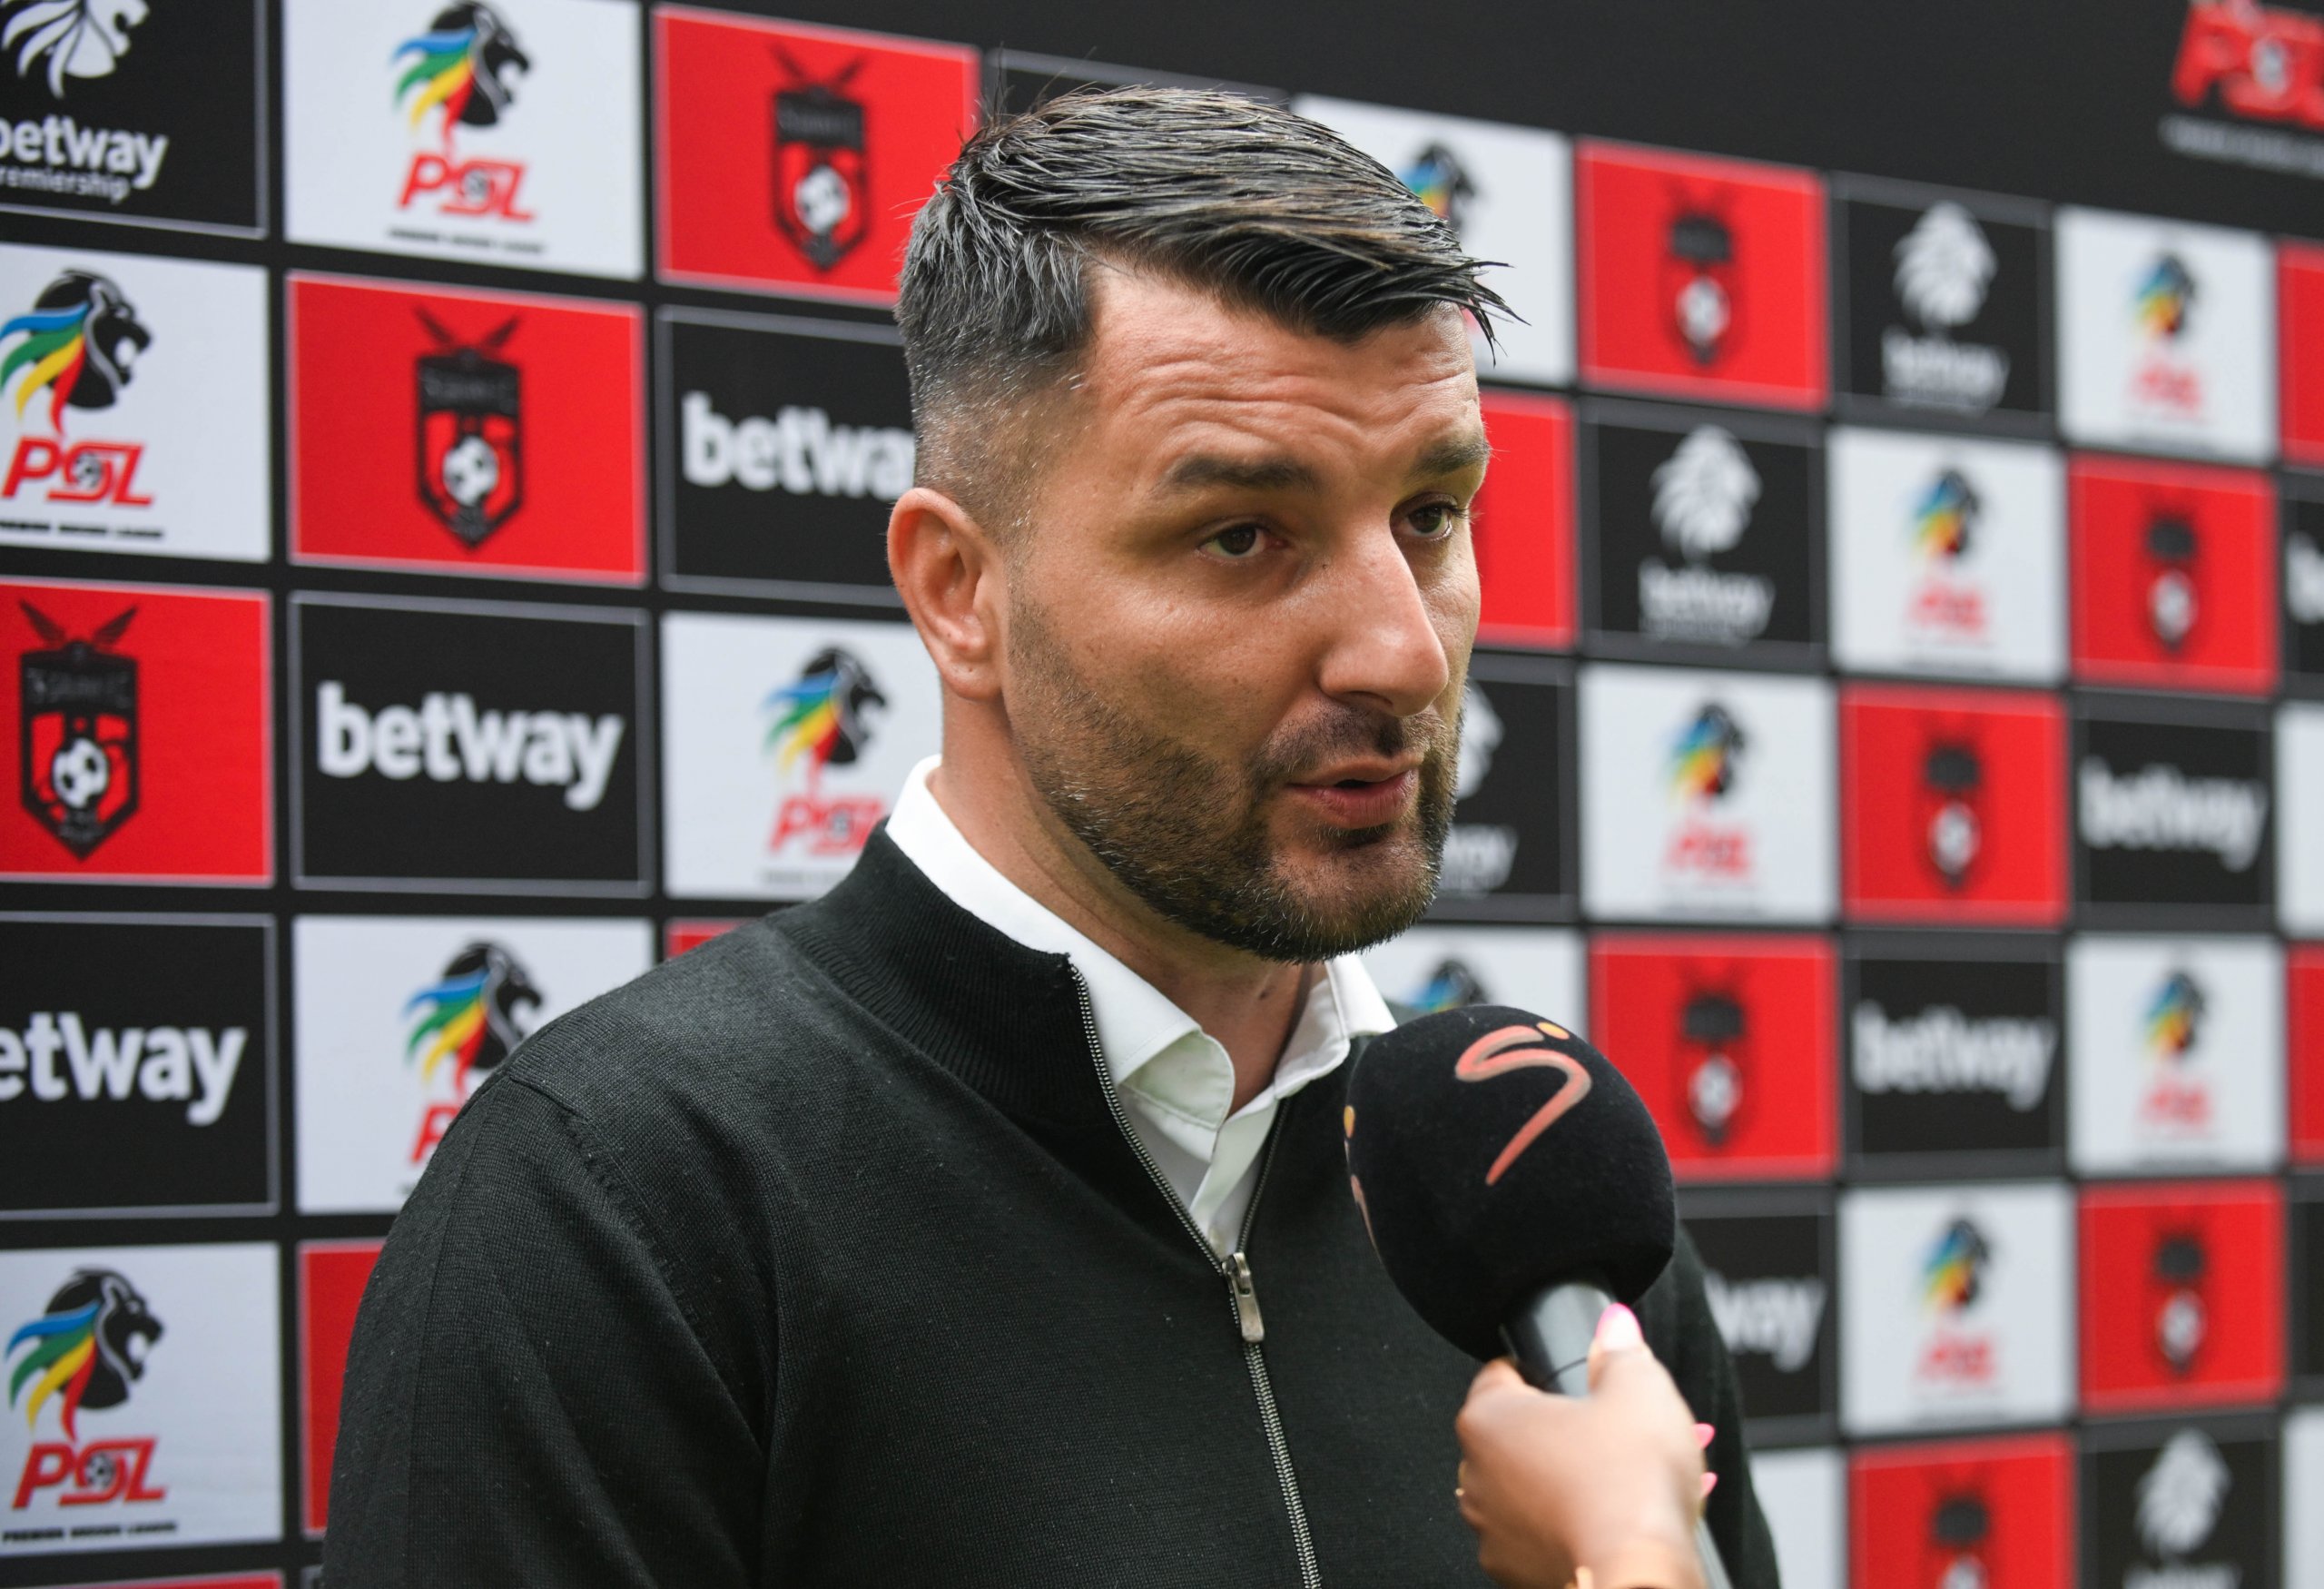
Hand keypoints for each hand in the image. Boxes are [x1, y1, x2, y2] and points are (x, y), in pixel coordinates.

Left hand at [1453, 1303, 1708, 1588]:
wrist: (1640, 1576)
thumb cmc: (1628, 1487)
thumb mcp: (1639, 1390)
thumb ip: (1620, 1350)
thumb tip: (1613, 1326)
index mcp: (1489, 1419)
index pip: (1502, 1373)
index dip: (1543, 1371)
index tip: (1573, 1380)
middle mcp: (1477, 1476)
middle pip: (1521, 1434)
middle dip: (1568, 1430)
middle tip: (1617, 1431)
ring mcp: (1494, 1531)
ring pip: (1535, 1487)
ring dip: (1576, 1478)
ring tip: (1632, 1476)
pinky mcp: (1519, 1573)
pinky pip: (1547, 1533)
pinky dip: (1578, 1522)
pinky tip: (1621, 1515)